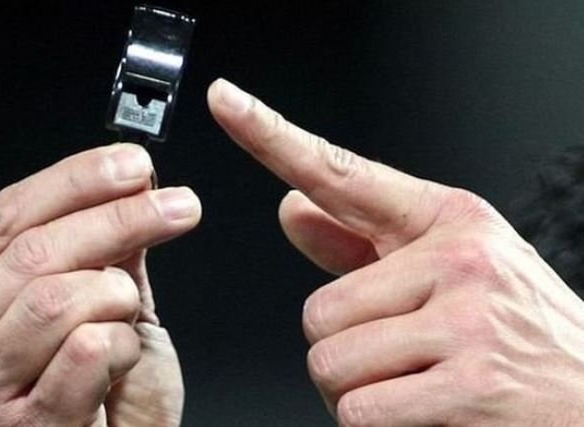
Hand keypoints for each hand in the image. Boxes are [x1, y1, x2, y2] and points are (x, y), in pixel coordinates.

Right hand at [0, 144, 200, 425]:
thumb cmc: (104, 390)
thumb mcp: (100, 303)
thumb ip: (105, 248)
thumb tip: (132, 181)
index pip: (7, 217)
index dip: (76, 181)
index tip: (134, 164)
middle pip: (33, 252)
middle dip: (118, 218)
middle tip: (178, 205)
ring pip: (56, 298)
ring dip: (116, 298)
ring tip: (128, 317)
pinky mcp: (20, 426)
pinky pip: (87, 349)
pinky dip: (124, 347)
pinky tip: (119, 366)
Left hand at [208, 78, 583, 425]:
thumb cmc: (516, 330)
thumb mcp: (449, 270)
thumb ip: (359, 242)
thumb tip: (292, 207)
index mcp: (446, 221)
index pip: (341, 173)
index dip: (271, 135)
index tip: (227, 102)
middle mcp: (458, 259)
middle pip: (316, 313)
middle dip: (341, 348)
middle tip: (396, 356)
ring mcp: (467, 321)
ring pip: (331, 363)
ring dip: (355, 391)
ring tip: (413, 384)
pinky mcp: (470, 386)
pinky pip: (360, 411)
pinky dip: (375, 424)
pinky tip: (424, 411)